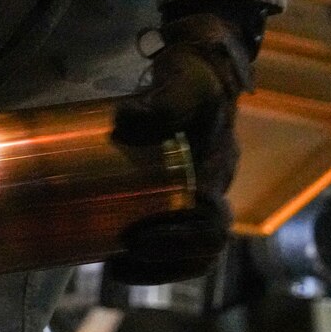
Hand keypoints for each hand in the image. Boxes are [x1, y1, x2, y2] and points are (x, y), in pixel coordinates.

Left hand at [105, 2, 262, 284]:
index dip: (178, 242)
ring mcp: (196, 196)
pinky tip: (111, 257)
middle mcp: (213, 192)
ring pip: (190, 252)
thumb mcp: (184, 84)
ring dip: (156, 268)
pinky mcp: (173, 195)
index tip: (138, 238)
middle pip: (203, 248)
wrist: (197, 63)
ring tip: (114, 268)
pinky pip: (169, 240)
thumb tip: (125, 123)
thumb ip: (161, 102)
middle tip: (123, 252)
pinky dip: (147, 257)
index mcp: (219, 173)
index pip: (211, 226)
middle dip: (165, 261)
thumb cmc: (192, 76)